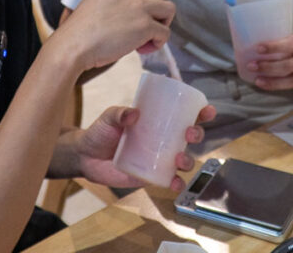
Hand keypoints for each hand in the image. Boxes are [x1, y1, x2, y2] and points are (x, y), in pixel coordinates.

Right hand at [51, 0, 175, 70]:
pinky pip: (165, 32)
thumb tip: (144, 12)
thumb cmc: (82, 31)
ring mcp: (139, 4)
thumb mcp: (100, 1)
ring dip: (160, 26)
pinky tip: (141, 49)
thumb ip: (120, 0)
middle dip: (152, 16)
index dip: (141, 8)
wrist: (72, 46)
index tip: (127, 23)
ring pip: (168, 11)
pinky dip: (158, 43)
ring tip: (143, 40)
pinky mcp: (145, 24)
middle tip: (135, 34)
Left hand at [74, 104, 217, 190]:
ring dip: (188, 160)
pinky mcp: (151, 176)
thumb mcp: (109, 117)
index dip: (200, 113)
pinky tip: (175, 183)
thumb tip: (134, 114)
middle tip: (189, 133)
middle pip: (190, 137)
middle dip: (197, 134)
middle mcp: (163, 140)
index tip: (207, 110)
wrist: (85, 156)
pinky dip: (176, 183)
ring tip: (179, 158)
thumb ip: (119, 114)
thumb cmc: (101, 132)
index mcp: (157, 121)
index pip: (184, 115)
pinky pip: (169, 181)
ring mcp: (159, 159)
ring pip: (184, 160)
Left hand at [243, 32, 292, 90]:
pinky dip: (275, 85)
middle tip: (251, 64)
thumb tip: (263, 44)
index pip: (290, 44)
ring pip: (288, 79)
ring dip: (270, 79)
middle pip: (287, 65)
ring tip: (255, 78)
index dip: (274, 47)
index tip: (259, 47)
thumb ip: (288, 40)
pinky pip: (290, 84)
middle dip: (268, 66)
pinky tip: (263, 83)